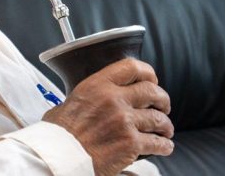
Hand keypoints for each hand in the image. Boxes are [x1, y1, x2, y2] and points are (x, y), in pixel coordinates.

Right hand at [42, 58, 173, 175]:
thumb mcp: (69, 103)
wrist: (60, 157)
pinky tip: (164, 146)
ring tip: (165, 129)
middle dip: (162, 99)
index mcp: (98, 85)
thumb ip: (88, 97)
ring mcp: (125, 121)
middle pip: (152, 91)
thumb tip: (91, 101)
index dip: (148, 73)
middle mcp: (114, 99)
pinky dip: (164, 145)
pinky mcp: (131, 144)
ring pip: (158, 118)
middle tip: (163, 106)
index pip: (132, 68)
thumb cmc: (59, 134)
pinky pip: (157, 142)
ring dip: (165, 125)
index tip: (152, 80)